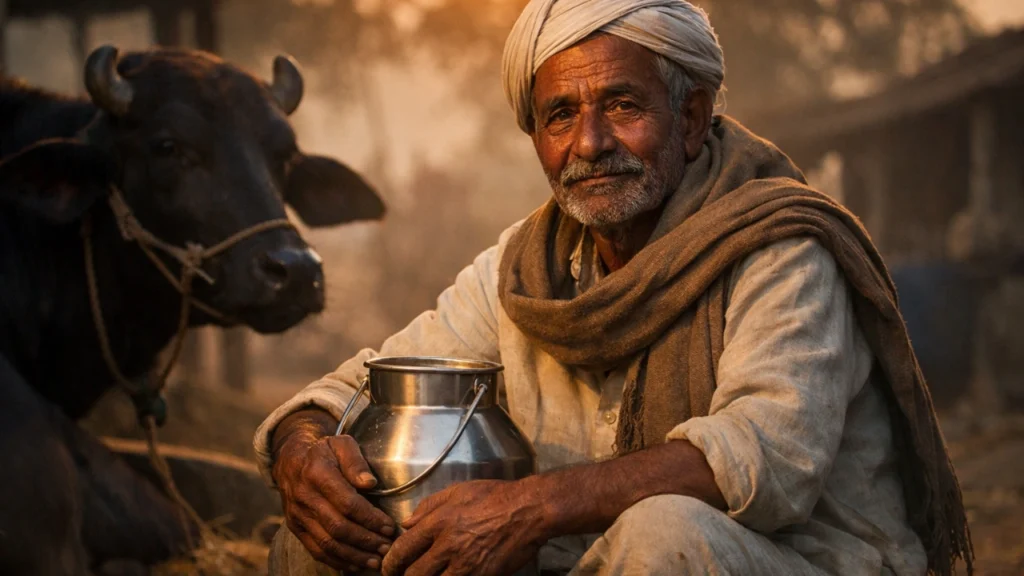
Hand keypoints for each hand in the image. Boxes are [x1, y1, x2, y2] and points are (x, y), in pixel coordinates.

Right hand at [273, 433, 396, 571]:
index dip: (370, 518)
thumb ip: (356, 461)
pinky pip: (316, 550)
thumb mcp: (341, 443)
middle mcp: (305, 497)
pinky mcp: (295, 528)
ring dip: (355, 555)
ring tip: (376, 560)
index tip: (390, 527)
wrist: (290, 461)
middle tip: (388, 548)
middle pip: (338, 527)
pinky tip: (357, 564)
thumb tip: (369, 483)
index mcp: (317, 473)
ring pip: (328, 543)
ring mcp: (298, 515)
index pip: (347, 503)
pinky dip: (338, 561)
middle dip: (366, 541)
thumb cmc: (324, 451)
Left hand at [382, 480, 546, 575]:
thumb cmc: (494, 496)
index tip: (388, 567)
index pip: (403, 548)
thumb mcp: (458, 491)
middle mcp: (448, 546)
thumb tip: (406, 522)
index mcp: (439, 522)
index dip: (390, 562)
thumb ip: (429, 506)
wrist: (529, 510)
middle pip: (414, 574)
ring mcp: (465, 565)